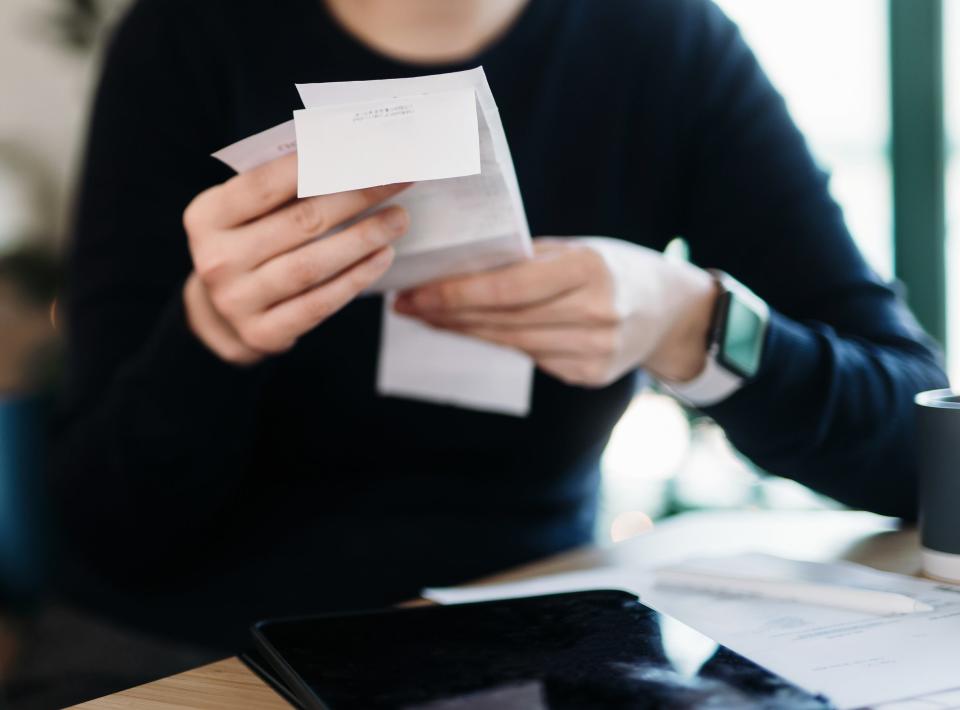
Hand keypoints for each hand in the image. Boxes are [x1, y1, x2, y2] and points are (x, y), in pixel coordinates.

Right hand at [182, 153, 410, 363]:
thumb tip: (347, 154)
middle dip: (356, 197)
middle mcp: (217, 259)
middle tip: (396, 180)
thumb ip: (281, 186)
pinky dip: (356, 278)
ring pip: (312, 265)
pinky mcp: (263, 333)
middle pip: (300, 222)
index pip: (265, 184)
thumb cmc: (247, 245)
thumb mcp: (246, 212)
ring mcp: (237, 301)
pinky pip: (319, 303)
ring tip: (398, 220)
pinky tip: (382, 256)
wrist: (220, 313)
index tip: (362, 151)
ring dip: (362, 239)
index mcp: (207, 216)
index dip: (317, 164)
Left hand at [394, 237, 716, 386]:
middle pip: (501, 321)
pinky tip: (471, 332)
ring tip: (428, 317)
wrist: (674, 312)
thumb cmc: (616, 268)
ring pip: (510, 343)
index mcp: (589, 270)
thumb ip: (529, 261)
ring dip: (463, 331)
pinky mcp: (588, 376)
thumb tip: (461, 271)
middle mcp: (594, 315)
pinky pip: (529, 358)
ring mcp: (593, 352)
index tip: (414, 293)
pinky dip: (498, 343)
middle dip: (447, 314)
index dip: (455, 294)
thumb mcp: (580, 249)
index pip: (507, 288)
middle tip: (407, 305)